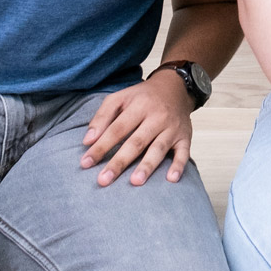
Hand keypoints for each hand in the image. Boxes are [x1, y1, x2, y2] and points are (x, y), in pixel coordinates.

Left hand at [82, 71, 194, 187]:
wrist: (175, 87)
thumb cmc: (142, 97)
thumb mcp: (120, 98)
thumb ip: (102, 117)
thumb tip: (87, 141)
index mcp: (139, 106)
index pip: (117, 129)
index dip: (101, 146)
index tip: (85, 163)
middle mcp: (157, 117)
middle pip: (136, 142)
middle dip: (119, 162)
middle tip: (104, 180)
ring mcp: (172, 128)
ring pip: (159, 148)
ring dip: (147, 166)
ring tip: (135, 182)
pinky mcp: (185, 137)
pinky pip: (184, 152)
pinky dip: (179, 166)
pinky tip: (171, 179)